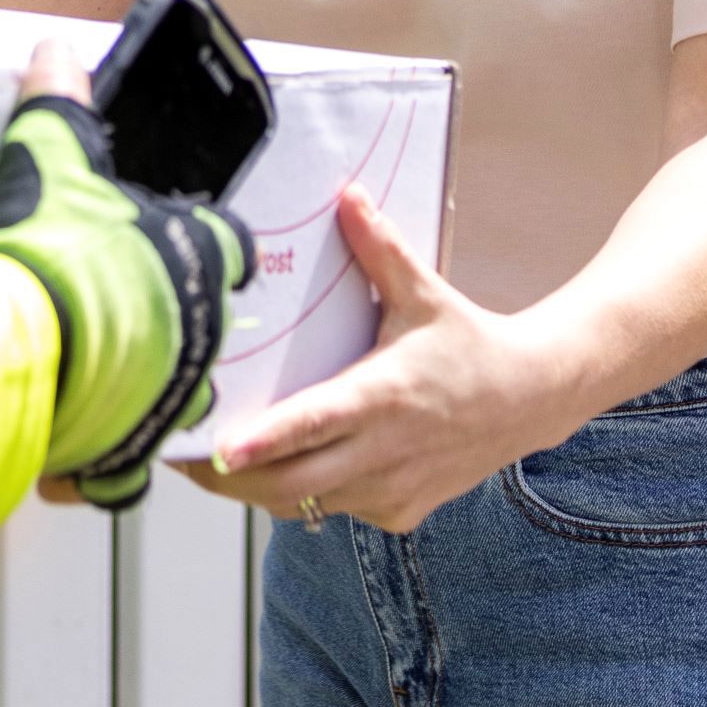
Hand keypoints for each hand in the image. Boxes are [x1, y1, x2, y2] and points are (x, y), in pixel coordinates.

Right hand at [0, 52, 253, 510]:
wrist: (10, 347)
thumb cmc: (44, 248)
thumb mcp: (50, 153)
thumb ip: (58, 103)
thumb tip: (56, 54)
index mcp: (195, 255)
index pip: (227, 244)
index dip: (195, 240)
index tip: (165, 241)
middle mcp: (199, 328)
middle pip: (204, 320)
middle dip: (166, 314)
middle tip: (119, 304)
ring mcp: (171, 393)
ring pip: (175, 392)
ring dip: (142, 381)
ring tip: (93, 368)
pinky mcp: (133, 445)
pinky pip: (129, 454)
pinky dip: (103, 447)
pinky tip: (70, 426)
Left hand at [177, 184, 569, 534]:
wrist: (529, 401)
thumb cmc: (468, 343)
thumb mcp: (424, 294)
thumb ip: (380, 249)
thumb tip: (347, 194)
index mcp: (383, 396)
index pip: (313, 424)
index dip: (264, 441)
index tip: (219, 451)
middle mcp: (384, 452)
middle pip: (290, 482)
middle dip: (228, 478)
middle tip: (176, 454)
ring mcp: (391, 490)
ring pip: (305, 503)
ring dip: (258, 488)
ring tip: (208, 465)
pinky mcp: (399, 513)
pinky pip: (334, 509)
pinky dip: (303, 495)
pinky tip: (278, 469)